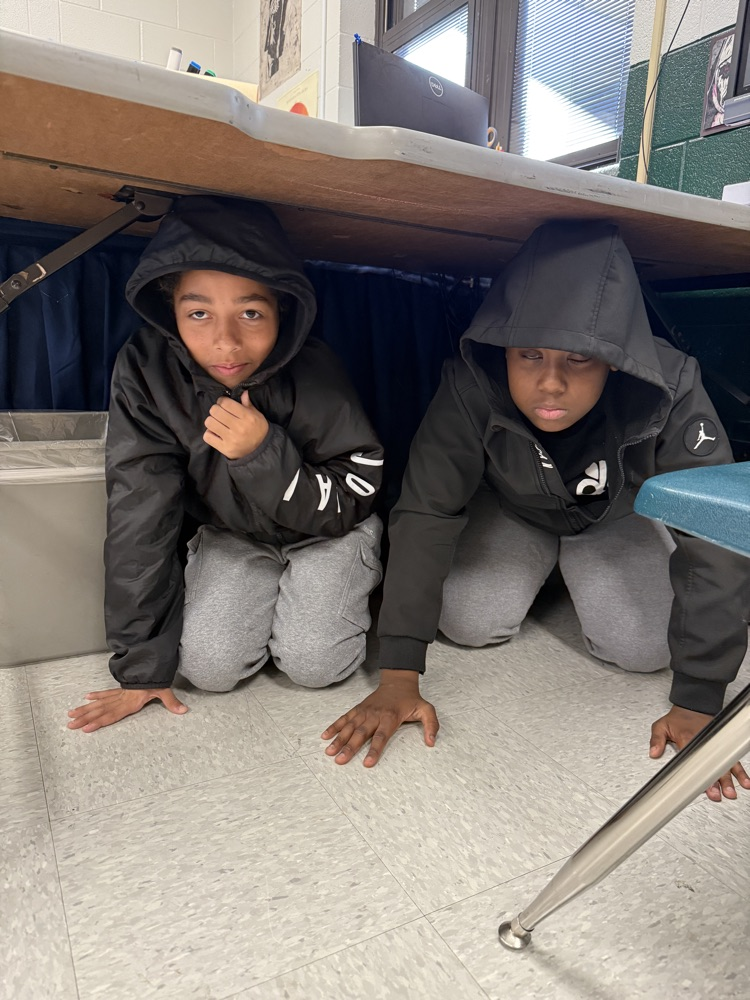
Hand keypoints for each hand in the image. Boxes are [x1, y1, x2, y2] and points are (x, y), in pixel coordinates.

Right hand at [67, 687, 187, 732]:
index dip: (98, 721)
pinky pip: (106, 694)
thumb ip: (171, 702)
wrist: (152, 662)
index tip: (85, 727)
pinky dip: (96, 696)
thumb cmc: (156, 678)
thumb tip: (184, 711)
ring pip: (99, 703)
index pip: (111, 714)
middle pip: (100, 710)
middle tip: (70, 724)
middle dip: (85, 718)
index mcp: (130, 702)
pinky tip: (86, 698)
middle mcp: (121, 699)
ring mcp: (119, 694)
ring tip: (71, 715)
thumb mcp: (164, 690)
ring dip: (85, 709)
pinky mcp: (121, 690)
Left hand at [204, 390, 268, 459]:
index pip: (225, 403)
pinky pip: (207, 436)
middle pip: (215, 411)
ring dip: (211, 421)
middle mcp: (239, 427)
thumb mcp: (257, 415)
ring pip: (209, 423)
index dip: (221, 401)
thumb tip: (244, 392)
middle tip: (219, 413)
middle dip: (215, 410)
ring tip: (217, 423)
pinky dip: (209, 433)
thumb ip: (248, 404)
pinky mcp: (225, 449)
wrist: (261, 450)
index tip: (223, 404)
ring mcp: (231, 439)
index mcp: (247, 417)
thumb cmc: (258, 430)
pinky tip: (216, 433)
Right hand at [321, 669, 438, 766]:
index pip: (381, 737)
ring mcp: (364, 711)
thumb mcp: (427, 710)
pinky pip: (344, 718)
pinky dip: (334, 726)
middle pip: (361, 734)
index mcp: (391, 717)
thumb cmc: (411, 699)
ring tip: (329, 752)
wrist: (398, 682)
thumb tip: (431, 743)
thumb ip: (431, 726)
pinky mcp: (358, 709)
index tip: (367, 763)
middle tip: (339, 761)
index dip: (374, 750)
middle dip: (349, 748)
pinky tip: (325, 736)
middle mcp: (375, 715)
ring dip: (338, 740)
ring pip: (349, 727)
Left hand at [650, 705, 749, 800]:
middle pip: (712, 765)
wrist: (693, 706)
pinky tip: (745, 781)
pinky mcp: (722, 747)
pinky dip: (739, 771)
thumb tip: (653, 753)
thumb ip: (656, 739)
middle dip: (716, 781)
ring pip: (725, 765)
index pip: (693, 759)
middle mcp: (704, 744)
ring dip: (729, 779)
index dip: (697, 773)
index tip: (700, 785)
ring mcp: (715, 746)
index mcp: (688, 739)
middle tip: (718, 794)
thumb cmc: (678, 719)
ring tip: (732, 792)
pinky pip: (732, 760)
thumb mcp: (661, 725)